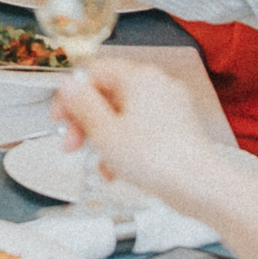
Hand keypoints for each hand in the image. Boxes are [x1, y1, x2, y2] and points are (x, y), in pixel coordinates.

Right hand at [49, 64, 242, 209]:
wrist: (199, 185)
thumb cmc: (158, 159)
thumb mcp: (104, 132)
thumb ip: (82, 105)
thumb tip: (67, 85)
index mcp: (140, 77)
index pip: (94, 73)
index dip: (71, 96)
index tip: (58, 117)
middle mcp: (158, 85)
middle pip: (108, 94)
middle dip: (86, 122)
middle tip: (72, 144)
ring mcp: (170, 106)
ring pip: (123, 115)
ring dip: (103, 138)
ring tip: (97, 162)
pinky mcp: (177, 128)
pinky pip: (141, 129)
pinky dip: (125, 145)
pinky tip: (117, 169)